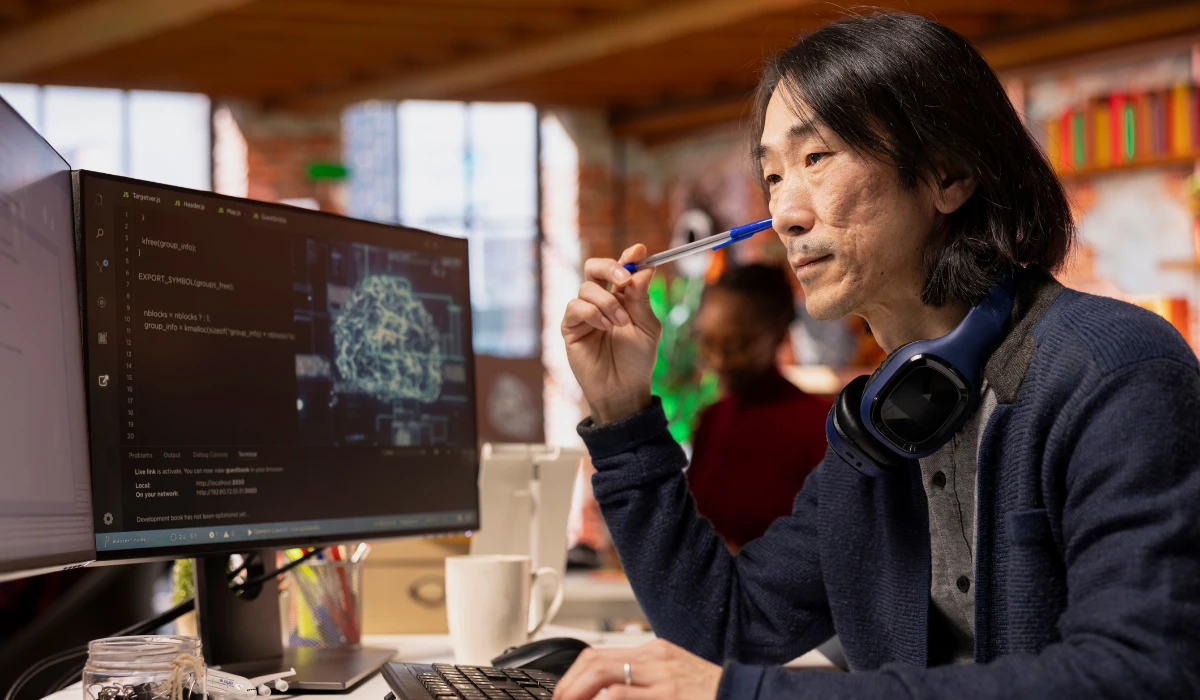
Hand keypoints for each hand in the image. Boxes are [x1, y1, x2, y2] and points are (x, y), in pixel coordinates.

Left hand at [553, 639, 721, 699]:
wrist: (744, 695)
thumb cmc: (709, 693)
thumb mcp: (674, 678)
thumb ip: (643, 683)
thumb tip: (609, 695)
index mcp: (654, 652)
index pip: (599, 654)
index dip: (573, 675)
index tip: (562, 694)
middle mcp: (654, 658)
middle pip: (594, 660)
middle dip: (568, 684)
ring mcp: (661, 676)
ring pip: (604, 674)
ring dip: (578, 693)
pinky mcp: (669, 694)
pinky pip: (624, 695)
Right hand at [561, 245, 659, 422]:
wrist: (623, 389)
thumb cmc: (637, 360)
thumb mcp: (647, 327)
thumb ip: (642, 299)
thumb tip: (644, 270)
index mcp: (623, 297)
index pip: (622, 269)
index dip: (629, 257)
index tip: (639, 251)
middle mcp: (601, 301)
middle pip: (595, 268)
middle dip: (610, 267)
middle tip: (624, 279)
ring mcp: (584, 313)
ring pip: (587, 288)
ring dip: (607, 302)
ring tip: (619, 323)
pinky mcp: (570, 327)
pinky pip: (575, 307)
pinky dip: (592, 313)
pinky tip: (604, 327)